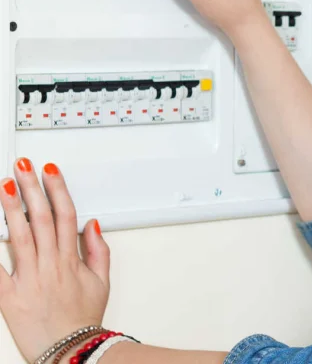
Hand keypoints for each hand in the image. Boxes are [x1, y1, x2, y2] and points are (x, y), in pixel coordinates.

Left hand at [0, 159, 108, 361]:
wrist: (69, 352)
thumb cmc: (82, 318)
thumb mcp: (101, 281)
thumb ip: (97, 250)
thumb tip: (90, 224)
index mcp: (70, 259)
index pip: (63, 213)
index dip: (57, 188)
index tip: (49, 170)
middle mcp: (49, 264)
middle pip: (40, 217)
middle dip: (31, 188)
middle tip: (22, 168)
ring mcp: (27, 279)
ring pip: (19, 235)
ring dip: (11, 208)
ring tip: (5, 186)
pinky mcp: (8, 296)